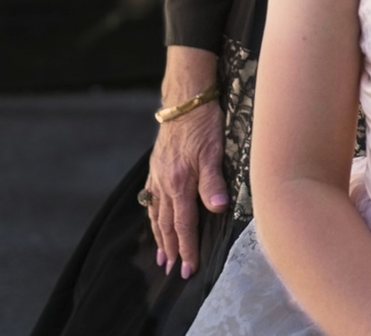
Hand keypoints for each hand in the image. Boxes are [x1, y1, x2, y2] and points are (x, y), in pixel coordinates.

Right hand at [145, 49, 229, 278]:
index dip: (187, 248)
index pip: (183, 225)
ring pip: (156, 213)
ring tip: (161, 256)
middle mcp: (164, 183)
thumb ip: (214, 182)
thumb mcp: (214, 150)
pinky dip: (153, 214)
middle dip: (171, 249)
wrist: (185, 98)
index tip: (189, 269)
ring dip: (159, 237)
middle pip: (166, 224)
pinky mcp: (156, 165)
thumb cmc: (204, 123)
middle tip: (173, 271)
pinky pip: (152, 198)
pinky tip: (154, 219)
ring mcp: (157, 174)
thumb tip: (218, 210)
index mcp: (178, 183)